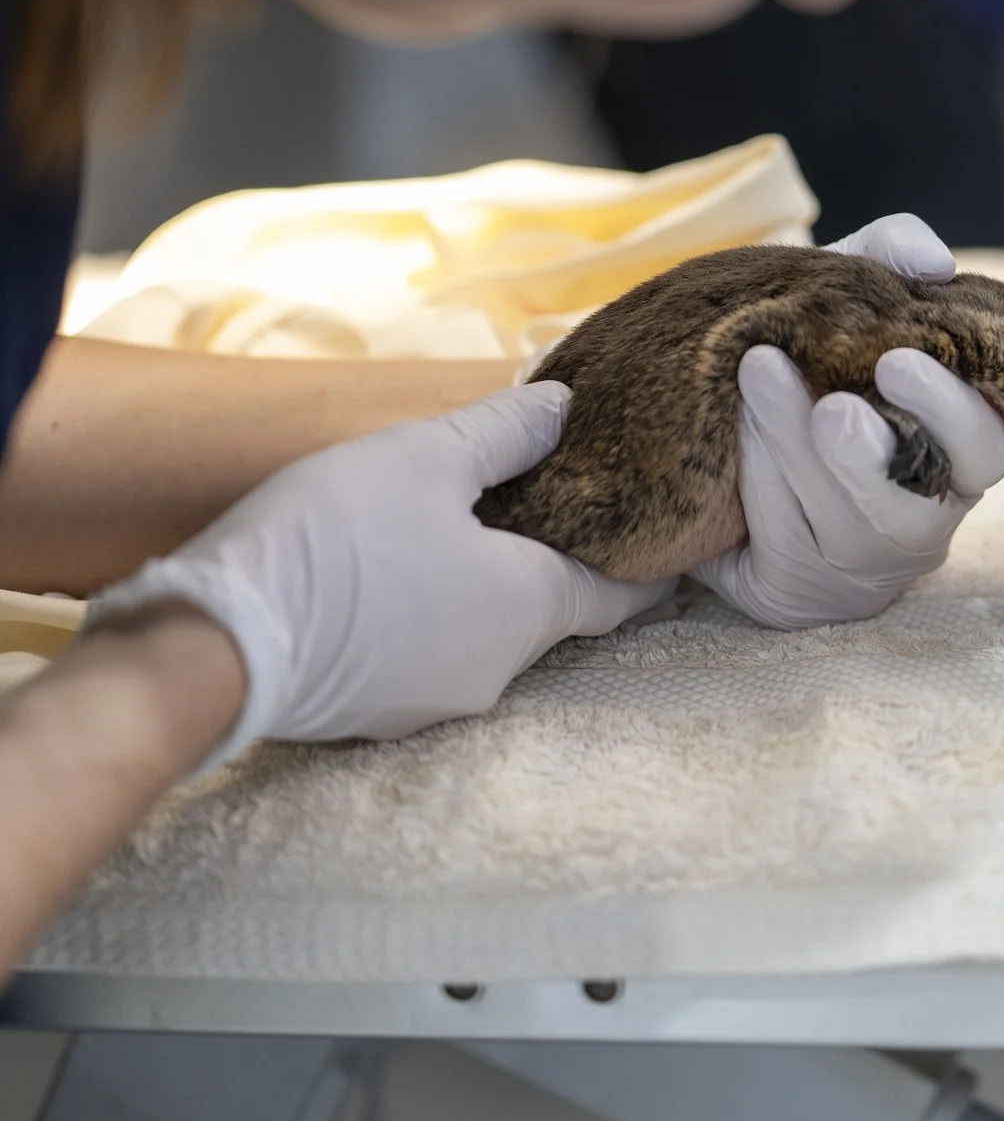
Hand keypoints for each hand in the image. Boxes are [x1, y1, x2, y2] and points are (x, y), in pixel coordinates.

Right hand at [84, 385, 671, 773]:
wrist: (215, 644)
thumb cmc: (334, 542)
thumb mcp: (424, 459)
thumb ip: (504, 433)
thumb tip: (563, 407)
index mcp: (529, 609)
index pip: (619, 593)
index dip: (646, 561)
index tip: (671, 535)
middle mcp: (496, 669)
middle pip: (550, 611)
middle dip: (554, 561)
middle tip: (558, 506)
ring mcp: (433, 701)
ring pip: (484, 634)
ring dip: (483, 588)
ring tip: (465, 529)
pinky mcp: (374, 713)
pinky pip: (425, 654)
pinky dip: (429, 616)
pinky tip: (398, 576)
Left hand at [694, 215, 1003, 628]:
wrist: (725, 437)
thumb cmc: (815, 367)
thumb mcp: (849, 303)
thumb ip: (889, 258)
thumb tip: (935, 261)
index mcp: (953, 459)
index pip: (982, 447)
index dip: (948, 411)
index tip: (898, 363)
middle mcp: (919, 526)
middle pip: (900, 502)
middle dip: (862, 453)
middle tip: (833, 407)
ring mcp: (857, 568)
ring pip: (833, 520)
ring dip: (791, 447)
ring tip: (759, 376)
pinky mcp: (793, 594)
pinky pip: (777, 542)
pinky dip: (755, 486)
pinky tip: (731, 440)